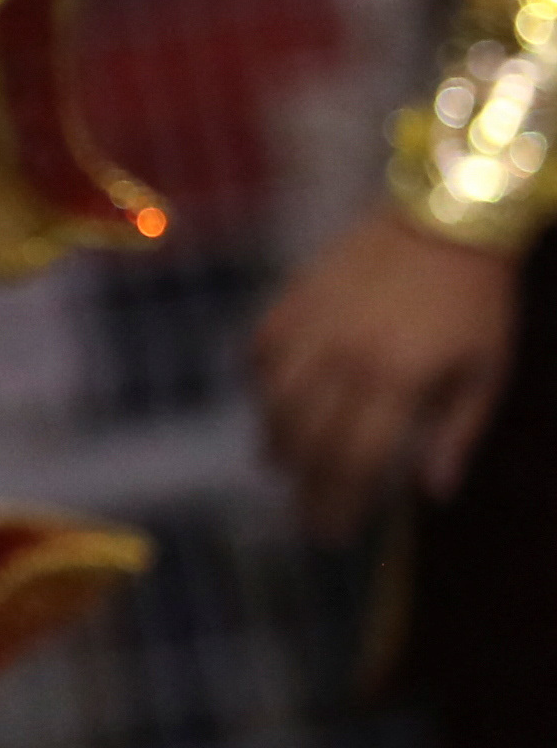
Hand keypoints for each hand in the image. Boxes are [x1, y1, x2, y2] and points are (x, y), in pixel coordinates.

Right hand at [252, 207, 523, 537]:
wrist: (449, 214)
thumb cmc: (479, 299)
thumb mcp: (487, 371)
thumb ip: (457, 433)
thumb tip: (433, 491)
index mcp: (398, 379)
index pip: (354, 459)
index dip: (339, 502)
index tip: (332, 533)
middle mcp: (346, 355)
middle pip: (309, 438)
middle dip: (304, 487)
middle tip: (304, 517)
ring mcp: (316, 322)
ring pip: (275, 397)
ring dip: (275, 438)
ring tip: (278, 465)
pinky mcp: (297, 294)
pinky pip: (263, 347)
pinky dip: (259, 380)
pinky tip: (267, 400)